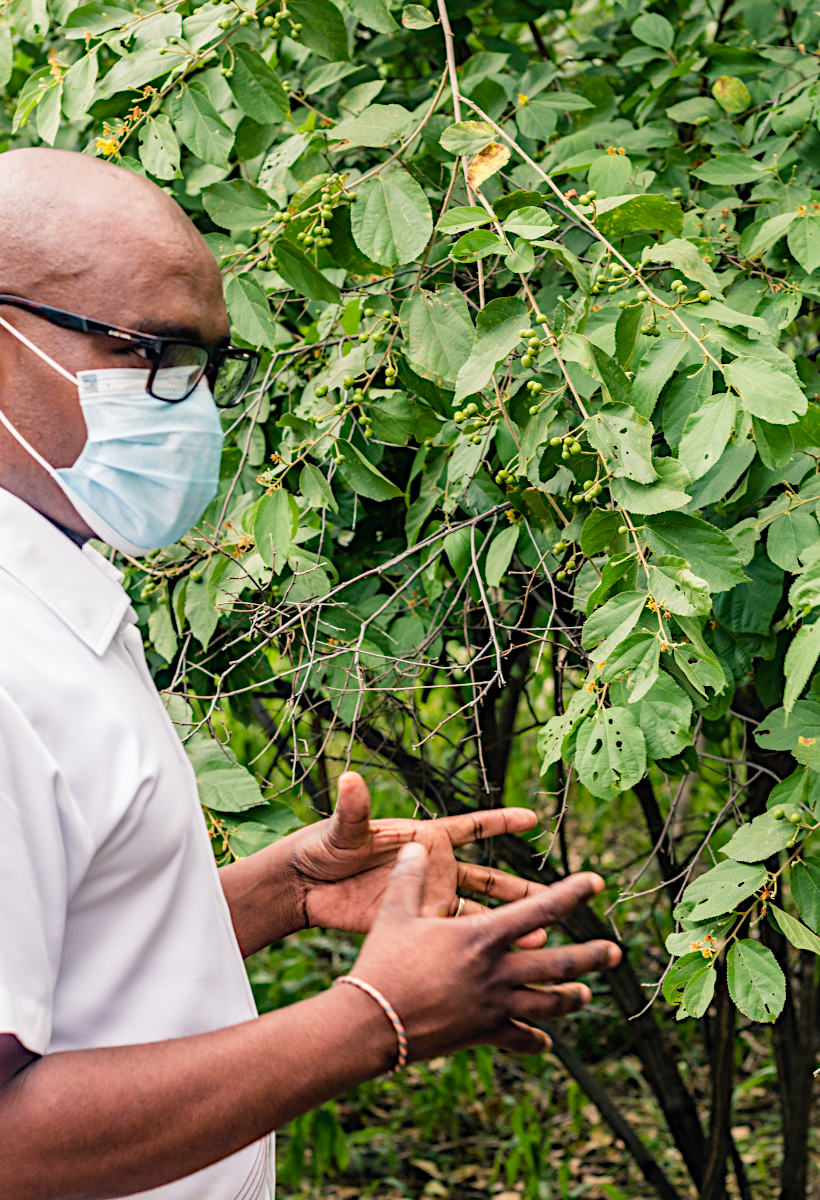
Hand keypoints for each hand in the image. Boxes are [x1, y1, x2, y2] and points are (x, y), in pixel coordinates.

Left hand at [285, 771, 552, 946]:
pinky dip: (477, 947)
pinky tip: (501, 961)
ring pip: (477, 913)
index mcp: (423, 839)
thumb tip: (350, 780)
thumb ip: (353, 810)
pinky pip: (452, 936)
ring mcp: (426, 899)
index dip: (500, 822)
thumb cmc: (323, 848)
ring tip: (540, 939)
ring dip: (507, 926)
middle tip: (558, 899)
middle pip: (486, 879)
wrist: (303, 888)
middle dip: (520, 889)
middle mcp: (432, 868)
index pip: (471, 828)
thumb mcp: (343, 830)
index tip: (533, 819)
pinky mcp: (414, 926)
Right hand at [348, 843, 620, 1058]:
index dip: (572, 893)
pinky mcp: (482, 1033)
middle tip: (615, 952)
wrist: (373, 1022)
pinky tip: (545, 1043)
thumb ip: (409, 877)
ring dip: (571, 999)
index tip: (597, 882)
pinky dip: (534, 1041)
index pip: (542, 909)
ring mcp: (494, 1006)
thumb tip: (415, 845)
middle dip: (592, 957)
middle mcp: (498, 972)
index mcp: (484, 936)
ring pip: (547, 1004)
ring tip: (587, 995)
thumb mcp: (395, 912)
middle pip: (559, 963)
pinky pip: (518, 1039)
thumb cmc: (383, 962)